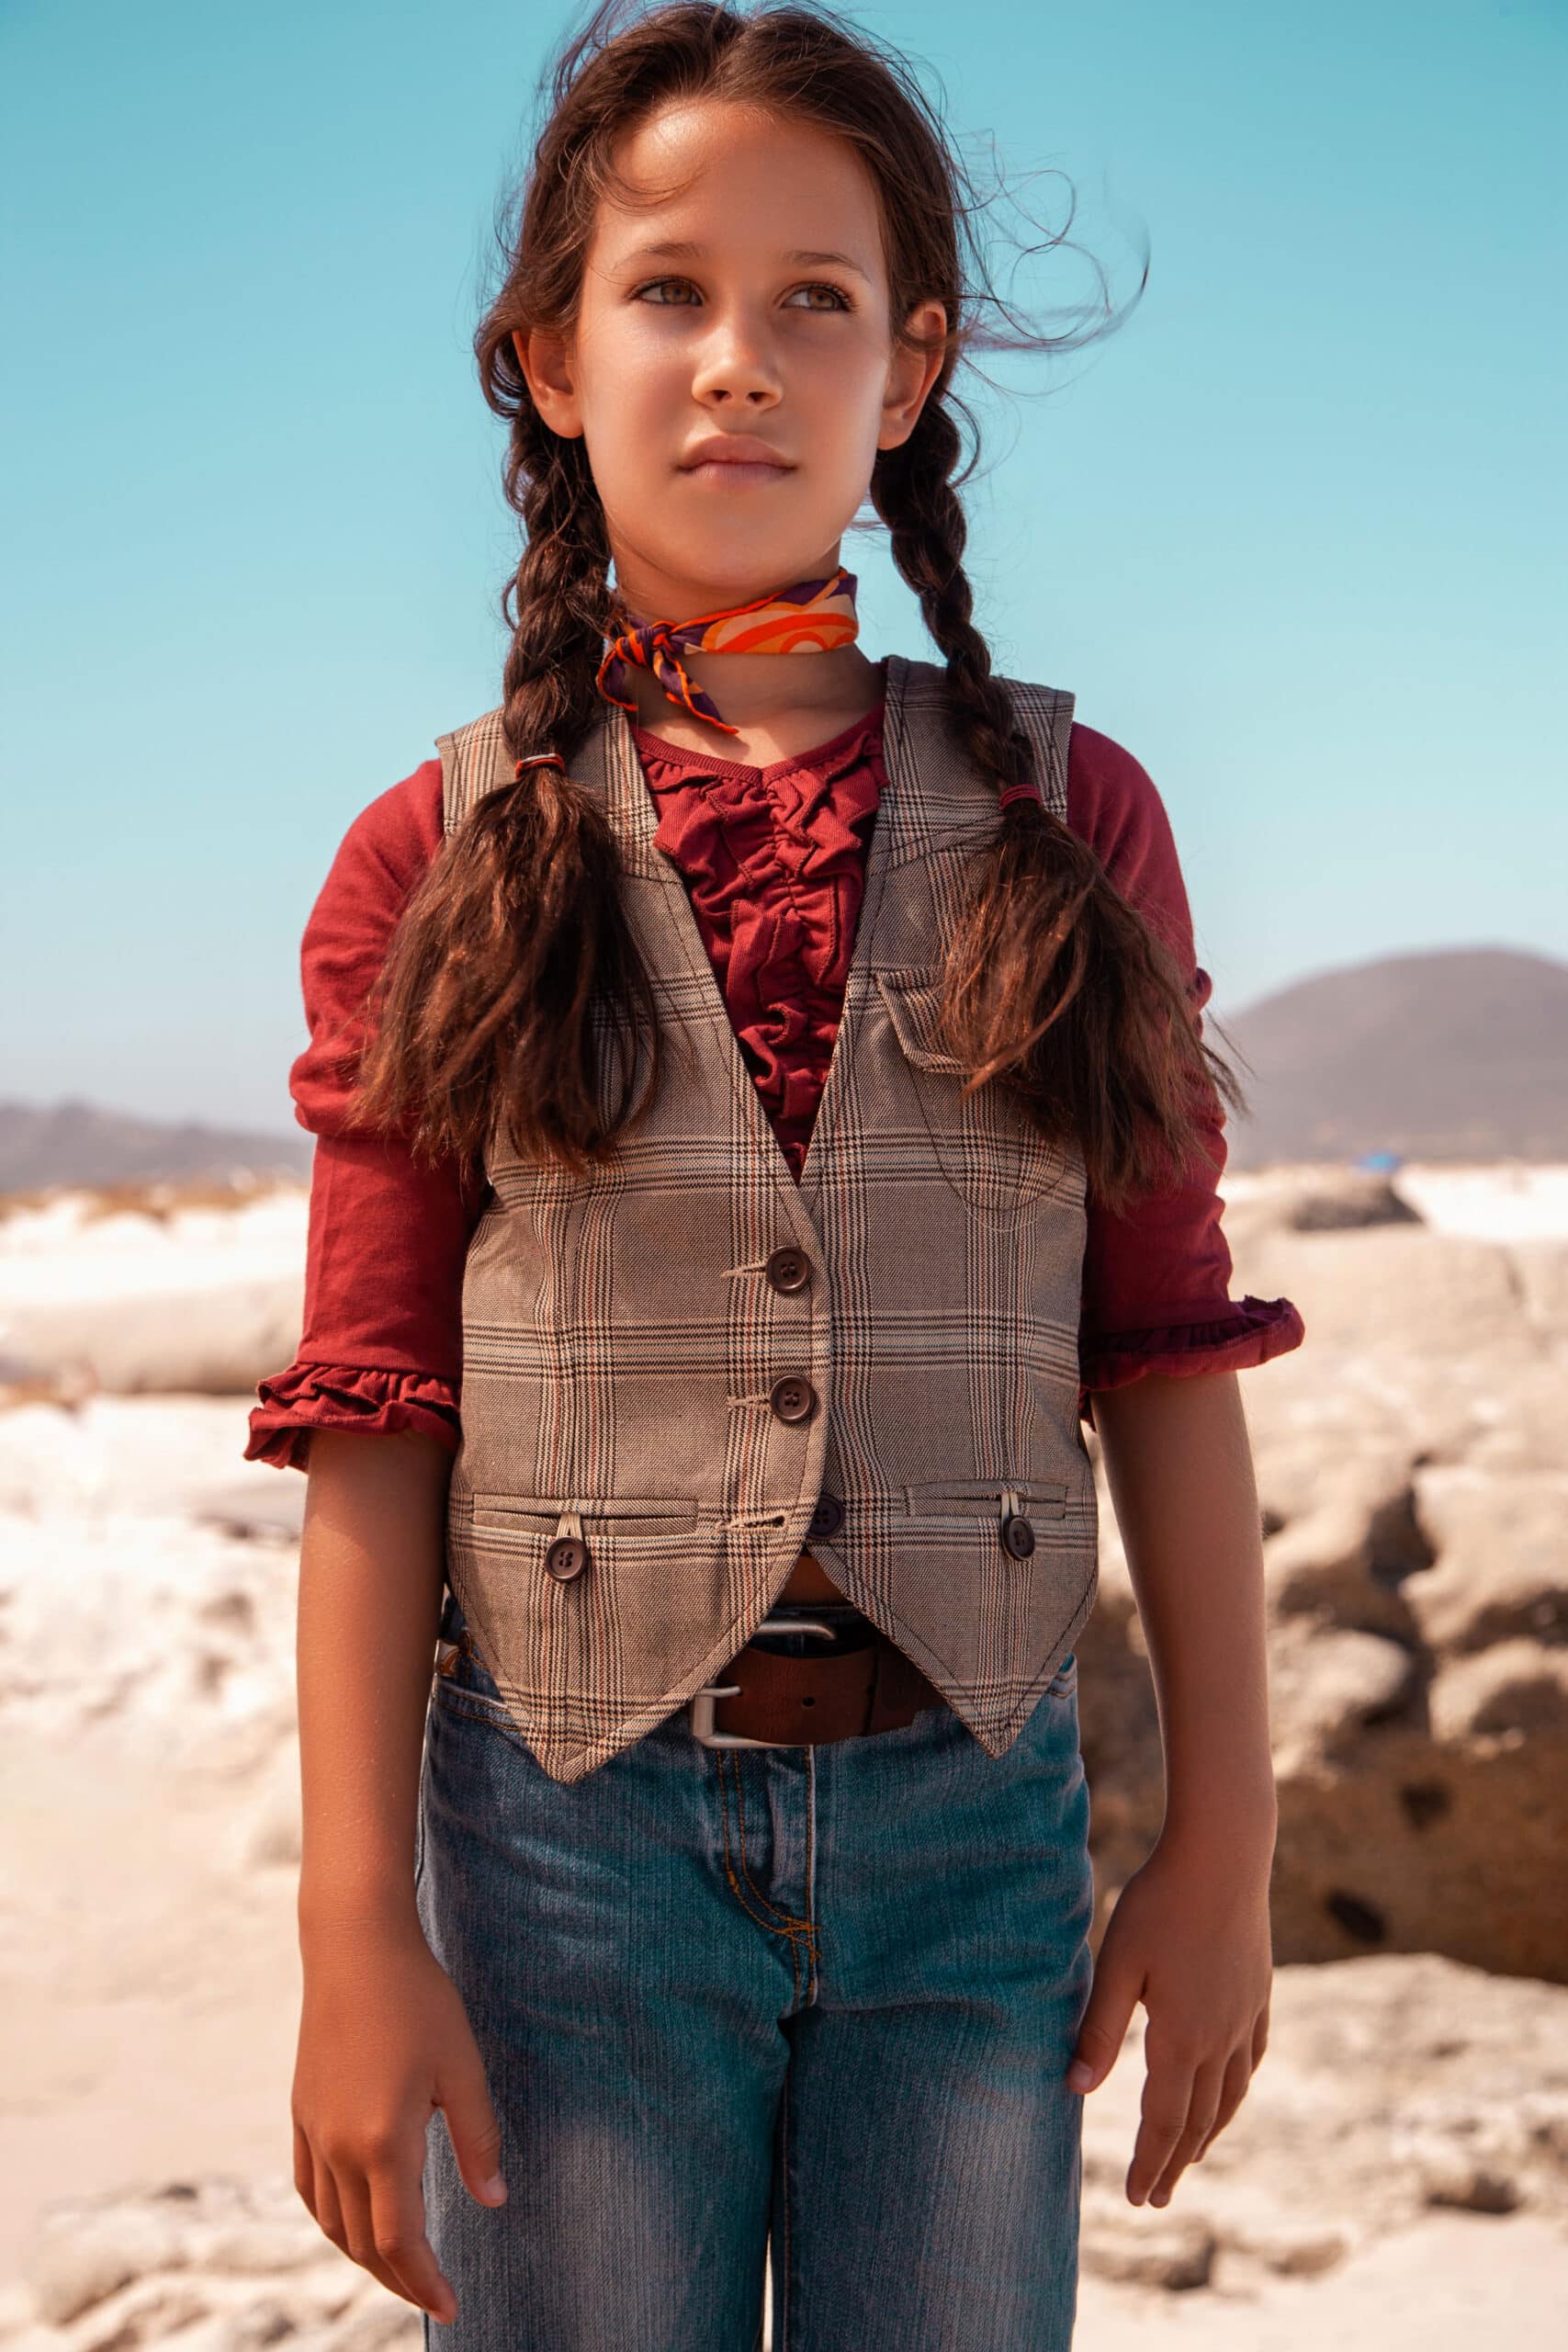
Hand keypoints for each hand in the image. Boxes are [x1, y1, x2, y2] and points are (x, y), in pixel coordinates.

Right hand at [292, 1909, 507, 2324]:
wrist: (354, 1945)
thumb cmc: (418, 1999)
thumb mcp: (464, 2068)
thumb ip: (478, 2140)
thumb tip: (494, 2201)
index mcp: (383, 2142)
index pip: (400, 2241)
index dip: (426, 2282)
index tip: (453, 2306)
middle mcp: (339, 2147)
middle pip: (363, 2243)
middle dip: (400, 2279)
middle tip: (435, 2295)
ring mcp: (313, 2131)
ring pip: (333, 2222)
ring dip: (365, 2256)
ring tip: (401, 2268)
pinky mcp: (301, 2113)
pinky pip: (311, 2190)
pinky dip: (334, 2221)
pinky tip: (355, 2221)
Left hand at [1065, 1828, 1272, 2206]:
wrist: (1224, 1856)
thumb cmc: (1160, 1902)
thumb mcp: (1117, 1962)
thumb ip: (1099, 2028)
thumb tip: (1076, 2089)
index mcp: (1182, 2037)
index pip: (1163, 2120)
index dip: (1150, 2163)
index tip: (1136, 2198)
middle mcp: (1221, 2038)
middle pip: (1199, 2119)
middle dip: (1175, 2162)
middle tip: (1158, 2198)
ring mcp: (1246, 2016)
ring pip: (1231, 2094)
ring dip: (1208, 2133)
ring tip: (1191, 2158)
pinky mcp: (1259, 1993)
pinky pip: (1253, 2058)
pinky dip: (1238, 2088)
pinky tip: (1232, 2092)